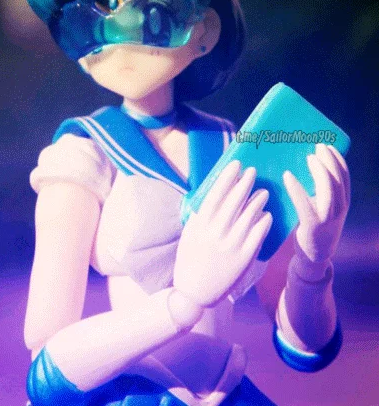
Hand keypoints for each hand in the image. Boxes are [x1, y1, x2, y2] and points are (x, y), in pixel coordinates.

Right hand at [174, 160, 271, 306]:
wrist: (195, 292)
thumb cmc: (189, 259)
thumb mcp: (190, 234)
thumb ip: (201, 215)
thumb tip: (214, 195)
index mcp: (201, 224)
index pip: (216, 193)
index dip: (227, 177)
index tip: (236, 164)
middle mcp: (217, 231)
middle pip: (235, 200)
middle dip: (245, 182)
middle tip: (253, 171)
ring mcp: (232, 244)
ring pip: (250, 214)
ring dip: (258, 200)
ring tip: (263, 192)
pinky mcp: (244, 257)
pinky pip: (258, 233)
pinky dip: (263, 221)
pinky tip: (266, 214)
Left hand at [283, 144, 350, 264]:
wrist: (315, 255)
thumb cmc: (314, 226)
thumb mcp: (322, 206)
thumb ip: (318, 189)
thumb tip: (305, 165)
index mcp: (343, 202)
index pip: (345, 176)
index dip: (337, 159)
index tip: (327, 146)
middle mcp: (339, 208)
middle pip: (338, 179)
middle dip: (329, 160)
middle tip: (317, 146)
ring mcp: (328, 217)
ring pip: (328, 189)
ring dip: (319, 171)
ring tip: (309, 157)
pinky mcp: (313, 225)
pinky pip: (305, 204)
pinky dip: (296, 188)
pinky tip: (287, 176)